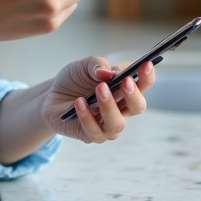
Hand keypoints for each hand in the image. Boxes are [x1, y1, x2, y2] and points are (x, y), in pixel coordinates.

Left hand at [40, 56, 155, 143]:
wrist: (53, 95)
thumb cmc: (75, 80)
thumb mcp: (84, 66)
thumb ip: (97, 65)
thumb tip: (108, 73)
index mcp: (124, 90)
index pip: (142, 85)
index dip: (147, 77)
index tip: (147, 65)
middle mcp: (121, 109)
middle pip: (137, 107)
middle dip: (133, 95)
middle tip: (125, 81)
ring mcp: (107, 125)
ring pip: (117, 123)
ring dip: (109, 106)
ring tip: (99, 88)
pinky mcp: (90, 135)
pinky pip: (94, 131)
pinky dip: (87, 116)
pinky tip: (79, 102)